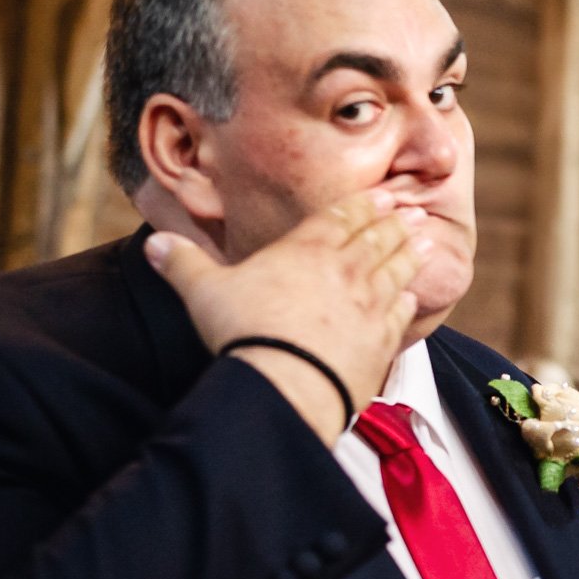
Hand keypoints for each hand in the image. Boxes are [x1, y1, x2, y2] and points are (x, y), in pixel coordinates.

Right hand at [144, 189, 427, 441]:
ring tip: (425, 241)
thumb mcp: (203, 292)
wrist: (287, 383)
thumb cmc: (245, 333)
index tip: (384, 195)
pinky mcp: (381, 341)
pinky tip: (412, 297)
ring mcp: (369, 306)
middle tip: (413, 211)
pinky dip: (408, 301)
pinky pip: (400, 314)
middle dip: (395, 223)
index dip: (364, 205)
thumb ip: (182, 264)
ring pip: (397, 271)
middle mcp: (346, 272)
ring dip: (411, 254)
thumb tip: (153, 244)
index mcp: (306, 250)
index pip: (342, 218)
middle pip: (377, 239)